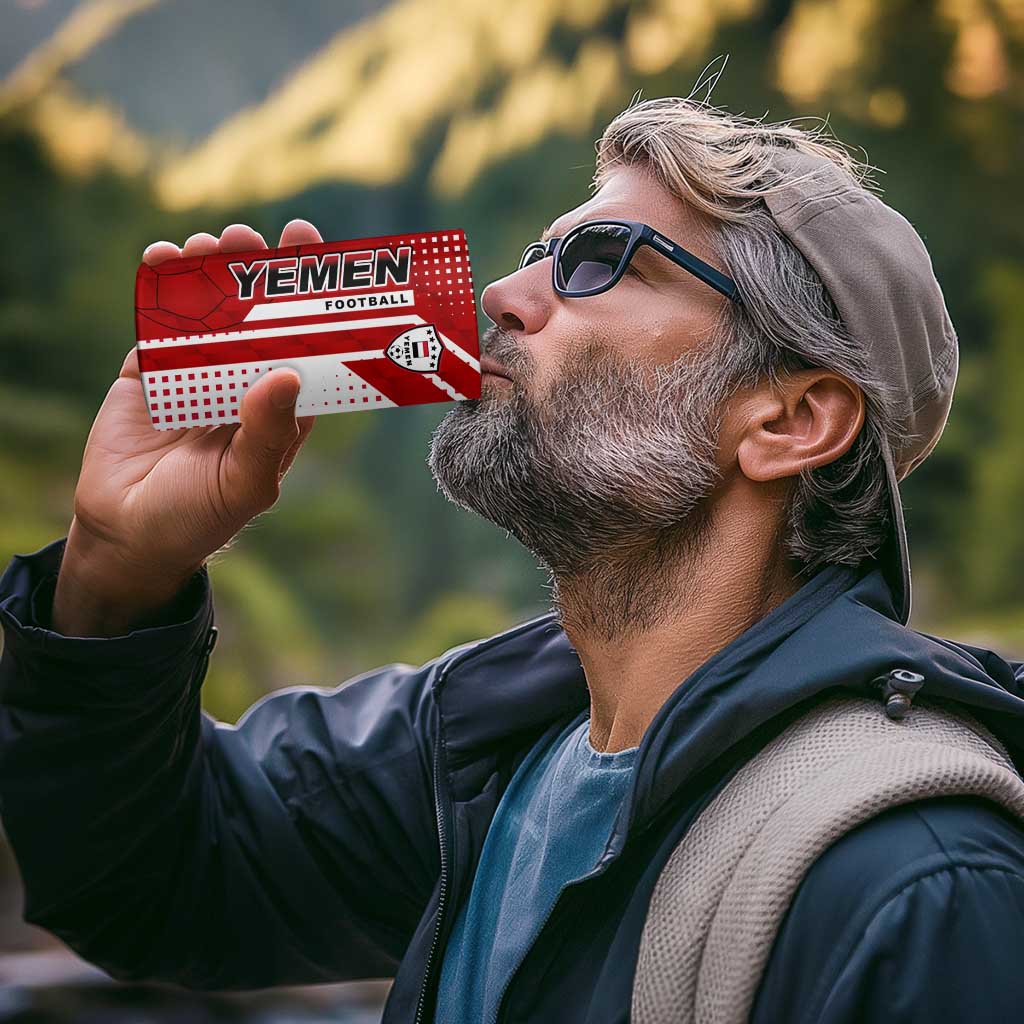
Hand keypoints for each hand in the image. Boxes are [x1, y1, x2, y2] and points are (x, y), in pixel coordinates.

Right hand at [52, 220, 322, 634]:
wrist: (127, 534)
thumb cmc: (200, 517)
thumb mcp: (245, 483)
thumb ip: (268, 433)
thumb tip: (286, 374)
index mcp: (281, 406)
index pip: (306, 344)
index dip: (312, 298)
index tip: (313, 252)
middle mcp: (244, 382)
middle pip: (258, 314)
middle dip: (257, 271)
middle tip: (252, 238)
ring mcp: (197, 372)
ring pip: (209, 309)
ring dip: (211, 271)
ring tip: (210, 244)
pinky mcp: (150, 370)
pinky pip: (158, 321)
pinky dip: (160, 287)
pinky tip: (163, 258)